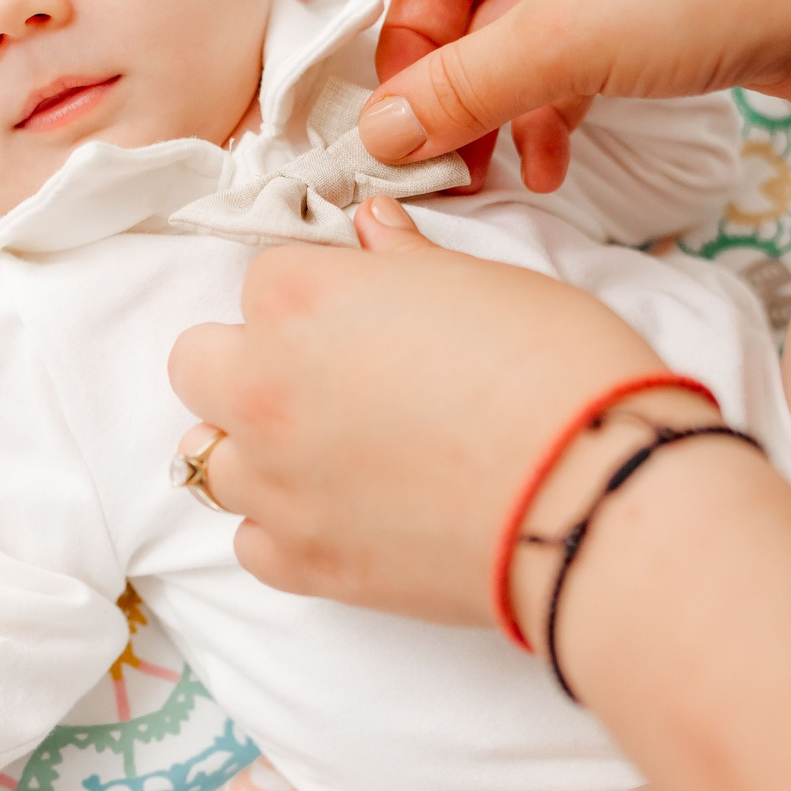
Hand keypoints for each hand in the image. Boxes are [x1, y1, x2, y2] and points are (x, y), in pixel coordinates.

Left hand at [167, 197, 667, 620]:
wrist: (590, 499)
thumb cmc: (555, 370)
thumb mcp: (486, 283)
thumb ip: (405, 260)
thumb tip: (372, 228)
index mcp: (299, 297)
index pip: (266, 276)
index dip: (318, 293)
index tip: (362, 314)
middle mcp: (262, 387)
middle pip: (199, 364)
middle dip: (248, 363)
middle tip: (327, 377)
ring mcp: (274, 484)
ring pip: (209, 458)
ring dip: (257, 449)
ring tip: (337, 452)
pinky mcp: (303, 563)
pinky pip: (252, 540)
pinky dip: (284, 528)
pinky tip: (346, 514)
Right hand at [325, 0, 790, 185]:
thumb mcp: (564, 38)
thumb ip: (459, 92)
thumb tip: (376, 139)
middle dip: (425, 60)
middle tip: (422, 142)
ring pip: (498, 22)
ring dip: (480, 99)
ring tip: (476, 177)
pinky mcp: (636, 2)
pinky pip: (555, 52)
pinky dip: (539, 106)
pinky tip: (544, 168)